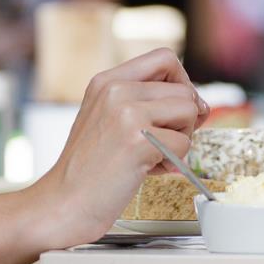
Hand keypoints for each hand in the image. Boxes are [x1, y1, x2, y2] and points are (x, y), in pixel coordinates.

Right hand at [23, 48, 210, 248]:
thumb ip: (145, 103)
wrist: (63, 205)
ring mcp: (126, 114)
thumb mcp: (108, 119)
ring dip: (181, 139)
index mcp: (106, 81)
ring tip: (152, 156)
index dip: (182, 82)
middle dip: (184, 120)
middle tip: (164, 143)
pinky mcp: (138, 141)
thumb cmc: (89, 170)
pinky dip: (174, 162)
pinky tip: (146, 170)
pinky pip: (184, 143)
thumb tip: (200, 103)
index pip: (164, 58)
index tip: (177, 109)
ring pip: (189, 111)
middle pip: (183, 90)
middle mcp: (115, 90)